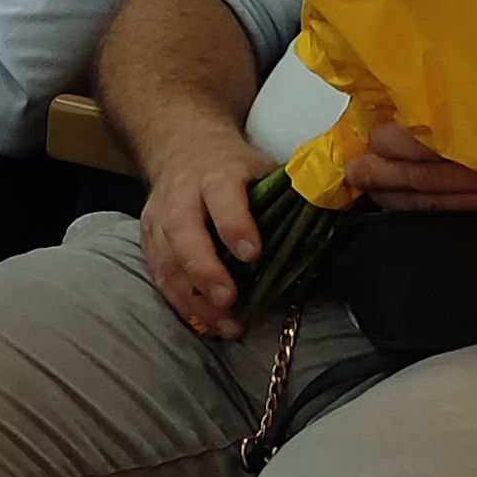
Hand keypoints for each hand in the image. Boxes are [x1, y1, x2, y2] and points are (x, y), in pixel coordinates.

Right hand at [138, 133, 274, 339]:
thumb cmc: (231, 168)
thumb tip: (328, 223)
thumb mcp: (261, 168)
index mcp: (216, 173)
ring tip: (224, 325)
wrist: (181, 150)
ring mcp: (160, 220)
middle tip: (228, 300)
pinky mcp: (148, 241)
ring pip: (167, 261)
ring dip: (193, 298)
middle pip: (183, 232)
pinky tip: (206, 323)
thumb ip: (287, 194)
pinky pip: (160, 276)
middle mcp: (182, 196)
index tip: (253, 254)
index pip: (222, 195)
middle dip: (204, 270)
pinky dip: (181, 304)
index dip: (235, 224)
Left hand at [342, 121, 476, 212]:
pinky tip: (400, 208)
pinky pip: (455, 219)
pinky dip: (421, 214)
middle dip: (383, 171)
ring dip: (394, 195)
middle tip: (354, 165)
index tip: (376, 131)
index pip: (435, 140)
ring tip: (365, 185)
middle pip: (426, 175)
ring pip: (435, 203)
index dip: (397, 139)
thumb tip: (423, 94)